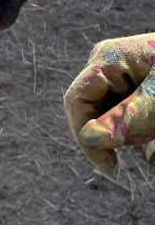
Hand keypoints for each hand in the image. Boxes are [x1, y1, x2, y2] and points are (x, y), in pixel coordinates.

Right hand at [64, 34, 154, 172]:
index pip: (77, 101)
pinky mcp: (139, 90)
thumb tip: (89, 140)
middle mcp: (110, 65)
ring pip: (113, 118)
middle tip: (149, 146)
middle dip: (118, 136)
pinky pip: (130, 117)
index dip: (84, 135)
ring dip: (136, 137)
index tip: (109, 166)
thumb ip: (125, 120)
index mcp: (108, 58)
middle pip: (94, 111)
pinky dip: (145, 133)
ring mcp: (124, 76)